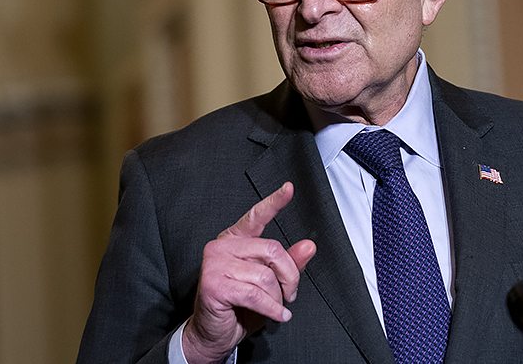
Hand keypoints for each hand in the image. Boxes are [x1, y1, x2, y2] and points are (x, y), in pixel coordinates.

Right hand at [182, 182, 316, 363]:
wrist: (213, 333)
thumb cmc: (239, 307)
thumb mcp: (269, 283)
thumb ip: (288, 263)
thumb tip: (309, 246)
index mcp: (235, 239)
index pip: (256, 216)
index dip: (274, 202)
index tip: (289, 188)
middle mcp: (222, 246)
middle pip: (273, 250)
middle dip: (289, 276)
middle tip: (290, 294)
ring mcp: (215, 263)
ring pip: (265, 275)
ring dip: (277, 297)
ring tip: (275, 306)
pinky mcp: (214, 284)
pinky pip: (256, 294)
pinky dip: (272, 308)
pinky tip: (277, 315)